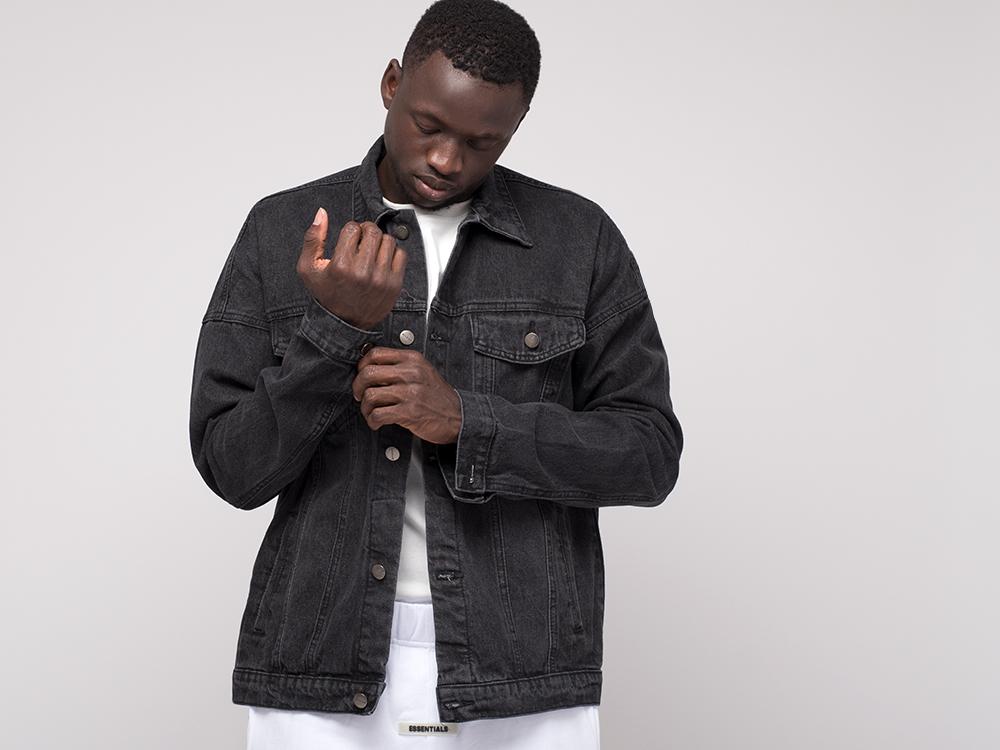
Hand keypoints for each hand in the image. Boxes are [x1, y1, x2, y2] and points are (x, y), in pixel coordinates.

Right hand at [296, 208, 406, 329]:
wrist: (344, 324)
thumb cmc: (326, 294)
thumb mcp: (308, 268)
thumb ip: (313, 238)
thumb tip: (322, 213)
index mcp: (341, 266)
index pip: (353, 228)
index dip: (350, 230)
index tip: (348, 240)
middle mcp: (363, 272)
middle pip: (373, 231)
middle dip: (366, 231)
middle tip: (361, 241)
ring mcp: (381, 278)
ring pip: (388, 240)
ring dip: (379, 241)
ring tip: (370, 252)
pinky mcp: (395, 284)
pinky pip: (401, 254)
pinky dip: (392, 253)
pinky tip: (381, 261)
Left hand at [352, 347, 461, 443]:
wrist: (458, 416)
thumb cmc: (437, 396)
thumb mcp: (422, 371)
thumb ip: (399, 366)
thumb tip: (369, 369)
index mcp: (412, 359)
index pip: (376, 354)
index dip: (362, 365)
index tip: (361, 375)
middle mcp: (411, 373)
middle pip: (368, 373)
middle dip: (357, 387)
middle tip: (360, 395)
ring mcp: (410, 393)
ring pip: (370, 395)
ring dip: (365, 407)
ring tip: (370, 412)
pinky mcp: (409, 412)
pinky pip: (378, 414)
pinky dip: (372, 420)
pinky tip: (377, 422)